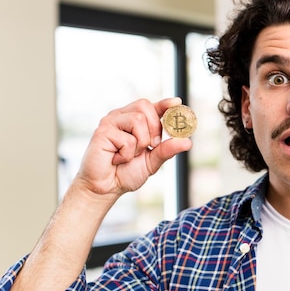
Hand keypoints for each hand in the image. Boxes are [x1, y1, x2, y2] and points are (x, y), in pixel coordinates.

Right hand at [74, 97, 192, 198]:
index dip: (164, 103)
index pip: (151, 106)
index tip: (177, 102)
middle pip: (145, 107)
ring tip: (129, 155)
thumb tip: (187, 142)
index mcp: (133, 121)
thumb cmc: (125, 173)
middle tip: (151, 146)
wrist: (105, 188)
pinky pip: (127, 138)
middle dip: (154, 128)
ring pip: (138, 120)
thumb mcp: (153, 161)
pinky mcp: (102, 131)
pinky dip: (127, 154)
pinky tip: (117, 159)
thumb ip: (167, 150)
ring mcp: (110, 122)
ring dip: (140, 143)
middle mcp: (121, 117)